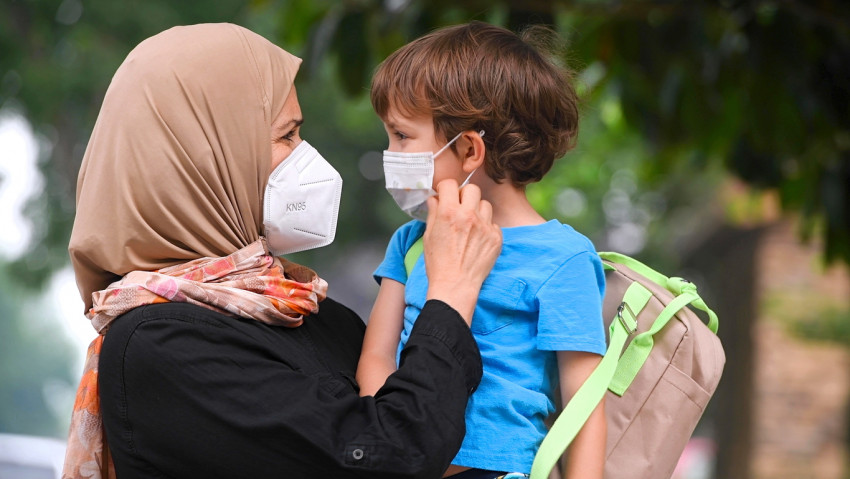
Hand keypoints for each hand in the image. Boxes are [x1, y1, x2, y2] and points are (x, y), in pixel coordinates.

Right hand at [423, 179, 501, 323]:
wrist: (455, 285)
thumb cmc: (438, 263)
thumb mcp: (429, 236)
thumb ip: (434, 213)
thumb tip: (436, 198)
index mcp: (449, 213)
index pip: (450, 184)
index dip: (446, 188)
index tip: (445, 194)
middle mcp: (468, 216)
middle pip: (472, 189)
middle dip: (464, 195)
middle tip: (459, 207)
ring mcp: (485, 226)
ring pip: (485, 204)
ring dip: (477, 210)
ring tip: (470, 224)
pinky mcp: (496, 238)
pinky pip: (493, 223)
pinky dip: (486, 227)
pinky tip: (477, 238)